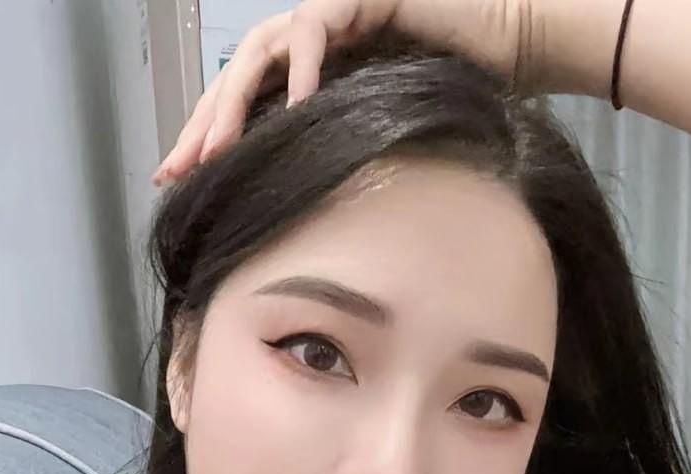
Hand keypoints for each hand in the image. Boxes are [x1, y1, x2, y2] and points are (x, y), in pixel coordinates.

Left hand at [152, 0, 548, 185]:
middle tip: (175, 169)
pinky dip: (301, 70)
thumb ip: (341, 166)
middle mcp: (310, 44)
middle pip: (235, 80)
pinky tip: (294, 109)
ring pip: (258, 51)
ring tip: (218, 149)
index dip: (209, 141)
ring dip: (234, 102)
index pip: (245, 107)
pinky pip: (312, 29)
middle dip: (203, 126)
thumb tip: (311, 234)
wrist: (515, 46)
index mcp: (309, 78)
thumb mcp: (382, 147)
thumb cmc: (458, 102)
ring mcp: (330, 13)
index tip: (178, 183)